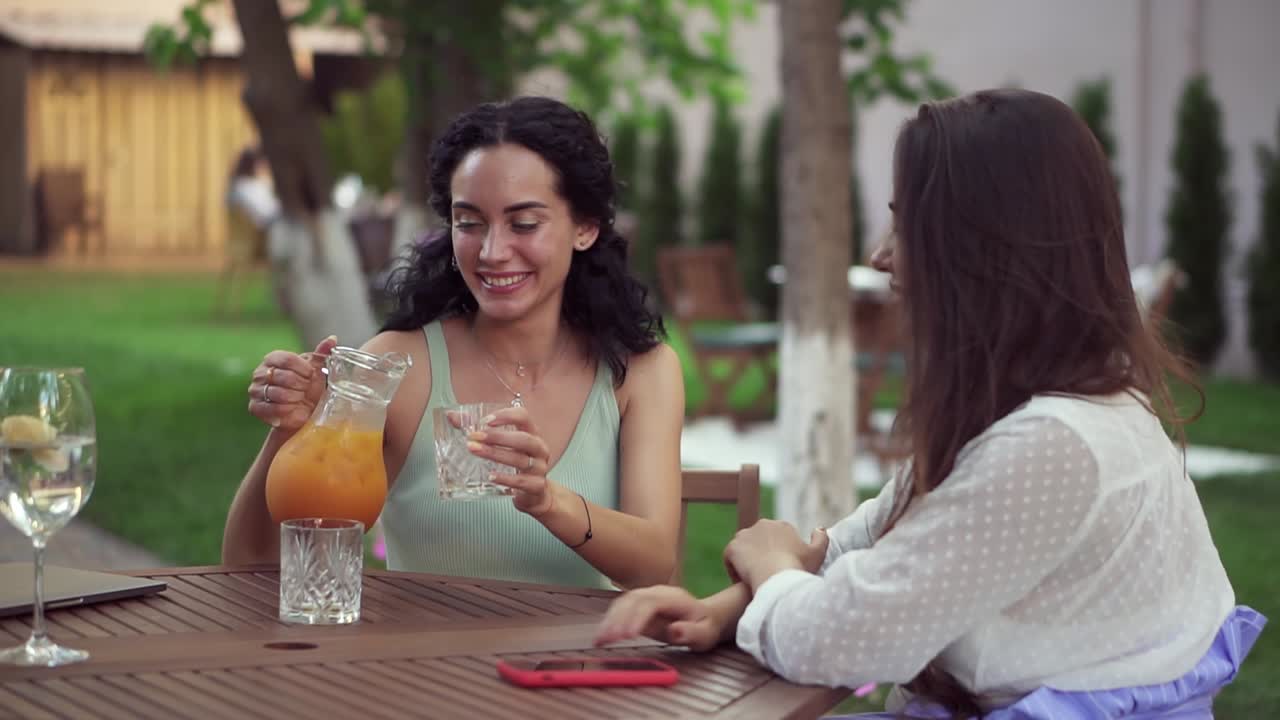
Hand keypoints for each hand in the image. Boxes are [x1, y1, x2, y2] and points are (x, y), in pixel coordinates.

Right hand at [247, 335, 336, 431]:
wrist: (300, 411)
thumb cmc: (307, 387)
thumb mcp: (315, 369)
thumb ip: (321, 354)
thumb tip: (332, 339)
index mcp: (273, 359)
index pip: (288, 359)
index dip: (304, 369)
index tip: (311, 375)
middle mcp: (260, 373)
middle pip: (285, 377)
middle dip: (302, 386)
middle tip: (307, 390)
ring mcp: (256, 390)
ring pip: (280, 394)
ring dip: (296, 399)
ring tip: (301, 399)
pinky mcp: (255, 407)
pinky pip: (274, 409)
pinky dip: (289, 410)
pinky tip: (294, 409)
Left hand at [465, 405, 555, 516]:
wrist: (535, 493)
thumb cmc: (516, 464)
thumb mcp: (502, 445)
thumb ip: (478, 429)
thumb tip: (451, 416)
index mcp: (532, 433)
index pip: (523, 416)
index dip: (505, 416)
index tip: (485, 420)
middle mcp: (539, 448)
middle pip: (523, 438)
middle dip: (497, 437)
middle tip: (474, 437)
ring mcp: (540, 468)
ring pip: (520, 459)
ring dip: (495, 454)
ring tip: (475, 451)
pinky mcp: (537, 486)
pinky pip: (521, 481)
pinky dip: (505, 478)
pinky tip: (490, 476)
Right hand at [593, 585, 723, 651]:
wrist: (704, 616)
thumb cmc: (705, 627)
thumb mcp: (705, 634)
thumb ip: (691, 633)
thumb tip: (675, 631)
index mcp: (674, 598)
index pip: (651, 604)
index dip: (638, 618)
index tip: (628, 636)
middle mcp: (657, 592)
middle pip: (632, 600)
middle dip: (618, 619)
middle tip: (606, 639)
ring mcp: (646, 596)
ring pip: (623, 602)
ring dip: (609, 620)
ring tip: (599, 639)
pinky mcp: (638, 604)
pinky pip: (621, 608)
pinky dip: (609, 621)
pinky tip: (601, 636)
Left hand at [724, 520, 826, 590]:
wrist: (777, 578)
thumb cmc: (798, 568)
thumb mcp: (818, 554)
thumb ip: (821, 538)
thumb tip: (819, 528)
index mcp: (782, 526)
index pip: (776, 537)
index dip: (777, 554)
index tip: (778, 568)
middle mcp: (763, 525)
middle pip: (759, 541)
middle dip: (761, 554)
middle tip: (765, 575)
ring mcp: (745, 534)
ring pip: (744, 548)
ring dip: (746, 560)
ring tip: (752, 580)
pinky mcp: (732, 547)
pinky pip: (730, 558)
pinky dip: (734, 569)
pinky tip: (741, 582)